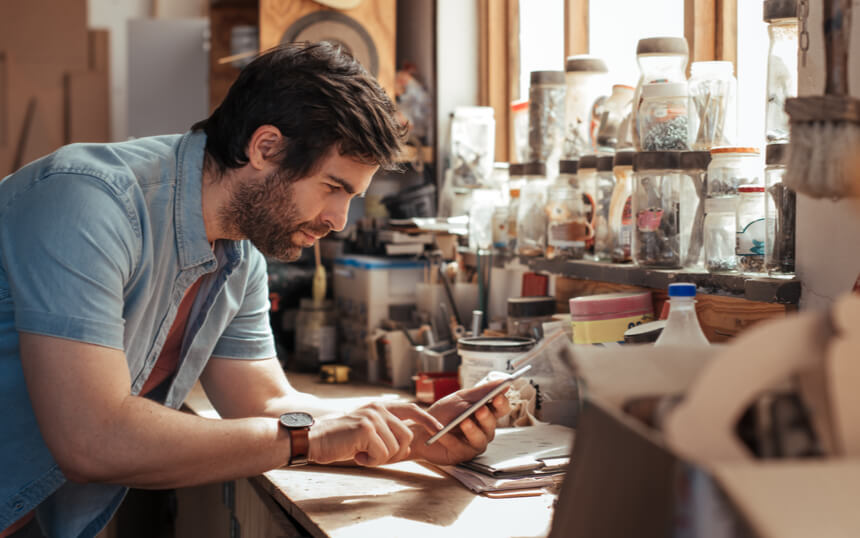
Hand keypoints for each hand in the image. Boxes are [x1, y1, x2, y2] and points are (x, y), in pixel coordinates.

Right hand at [307, 402, 441, 465]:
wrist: (314, 440)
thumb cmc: (339, 439)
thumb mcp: (366, 429)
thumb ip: (385, 430)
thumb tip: (408, 443)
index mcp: (380, 406)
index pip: (412, 409)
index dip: (428, 420)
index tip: (440, 431)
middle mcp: (378, 408)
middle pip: (406, 436)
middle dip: (396, 453)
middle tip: (374, 456)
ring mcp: (373, 417)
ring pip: (394, 448)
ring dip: (379, 458)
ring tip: (361, 453)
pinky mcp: (366, 429)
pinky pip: (381, 454)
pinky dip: (370, 461)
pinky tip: (356, 455)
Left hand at [410, 380, 511, 465]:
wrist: (421, 428)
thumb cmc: (443, 413)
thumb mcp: (461, 398)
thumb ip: (482, 392)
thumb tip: (503, 383)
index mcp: (485, 413)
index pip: (500, 409)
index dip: (501, 404)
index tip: (498, 397)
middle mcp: (483, 430)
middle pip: (491, 425)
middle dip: (486, 417)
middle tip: (480, 410)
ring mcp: (473, 444)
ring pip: (479, 439)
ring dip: (472, 430)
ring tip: (464, 421)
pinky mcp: (461, 454)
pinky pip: (458, 446)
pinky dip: (449, 438)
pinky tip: (442, 431)